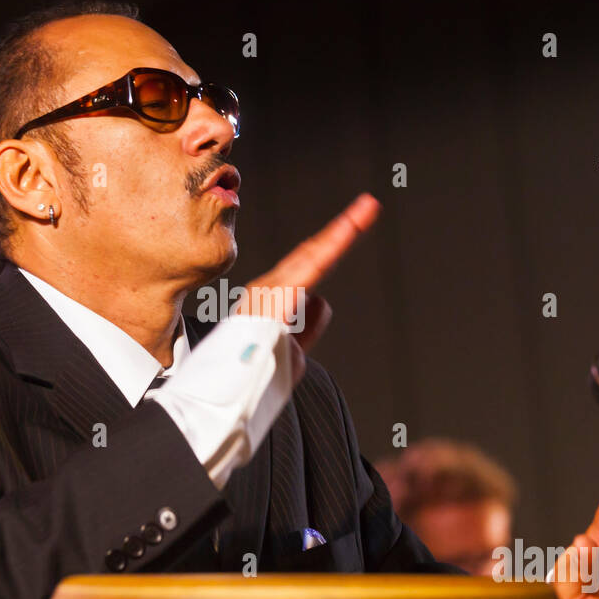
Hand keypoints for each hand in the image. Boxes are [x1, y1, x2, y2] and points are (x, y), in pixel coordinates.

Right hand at [235, 193, 380, 369]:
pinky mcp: (279, 293)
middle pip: (313, 253)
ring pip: (315, 253)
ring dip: (343, 230)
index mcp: (271, 300)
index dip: (331, 244)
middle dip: (343, 228)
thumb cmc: (254, 376)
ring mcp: (272, 288)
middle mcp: (269, 288)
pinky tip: (350, 228)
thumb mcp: (292, 350)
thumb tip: (320, 300)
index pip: (307, 267)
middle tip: (369, 206)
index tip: (352, 225)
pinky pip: (313, 265)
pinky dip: (334, 243)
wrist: (229, 391)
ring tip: (367, 209)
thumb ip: (308, 325)